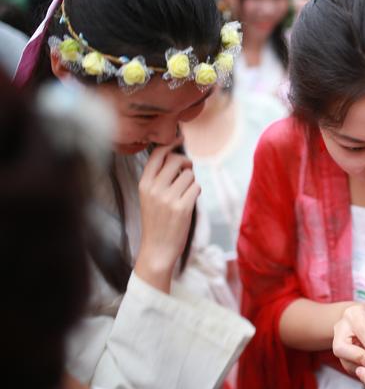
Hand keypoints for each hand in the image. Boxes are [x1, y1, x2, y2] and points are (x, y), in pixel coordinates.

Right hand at [135, 142, 199, 291]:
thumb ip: (160, 178)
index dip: (170, 144)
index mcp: (144, 184)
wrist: (157, 249)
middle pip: (176, 160)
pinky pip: (196, 187)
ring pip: (189, 175)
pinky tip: (189, 202)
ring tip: (184, 194)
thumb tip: (179, 157)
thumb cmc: (156, 221)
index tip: (180, 138)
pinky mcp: (182, 208)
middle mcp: (154, 189)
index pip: (157, 155)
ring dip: (191, 182)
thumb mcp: (149, 197)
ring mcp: (168, 198)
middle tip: (187, 170)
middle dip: (186, 163)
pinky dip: (196, 192)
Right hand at [333, 303, 364, 374]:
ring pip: (344, 360)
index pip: (362, 332)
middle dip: (360, 360)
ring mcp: (336, 342)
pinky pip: (348, 366)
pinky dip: (362, 371)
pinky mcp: (338, 355)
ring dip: (362, 369)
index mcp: (354, 314)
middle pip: (343, 348)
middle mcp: (340, 328)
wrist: (353, 315)